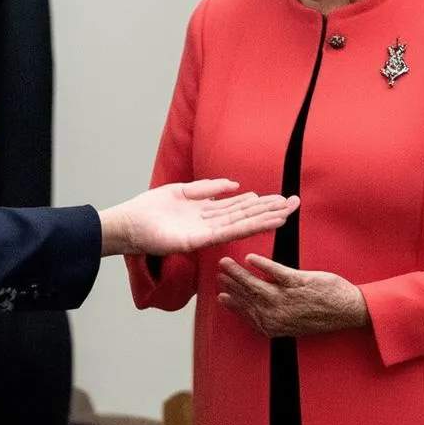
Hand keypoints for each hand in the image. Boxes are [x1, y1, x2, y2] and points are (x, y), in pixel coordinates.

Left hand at [99, 181, 296, 256]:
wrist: (129, 225)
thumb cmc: (150, 209)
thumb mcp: (182, 191)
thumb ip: (208, 188)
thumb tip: (234, 185)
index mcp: (206, 212)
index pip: (238, 206)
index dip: (260, 202)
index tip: (280, 199)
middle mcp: (210, 223)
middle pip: (245, 215)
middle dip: (269, 210)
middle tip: (294, 205)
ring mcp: (207, 232)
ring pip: (242, 224)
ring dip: (264, 218)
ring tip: (286, 213)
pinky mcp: (200, 240)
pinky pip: (228, 231)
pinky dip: (248, 226)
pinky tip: (263, 221)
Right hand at [217, 254, 368, 337]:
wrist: (348, 310)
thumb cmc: (322, 317)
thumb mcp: (295, 325)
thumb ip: (274, 319)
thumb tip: (256, 310)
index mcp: (277, 326)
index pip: (248, 314)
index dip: (233, 305)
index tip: (220, 295)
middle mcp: (279, 314)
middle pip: (248, 298)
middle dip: (232, 285)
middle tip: (218, 274)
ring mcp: (288, 298)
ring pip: (256, 285)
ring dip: (239, 274)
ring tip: (226, 263)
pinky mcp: (298, 282)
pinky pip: (276, 272)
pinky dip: (262, 265)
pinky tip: (250, 259)